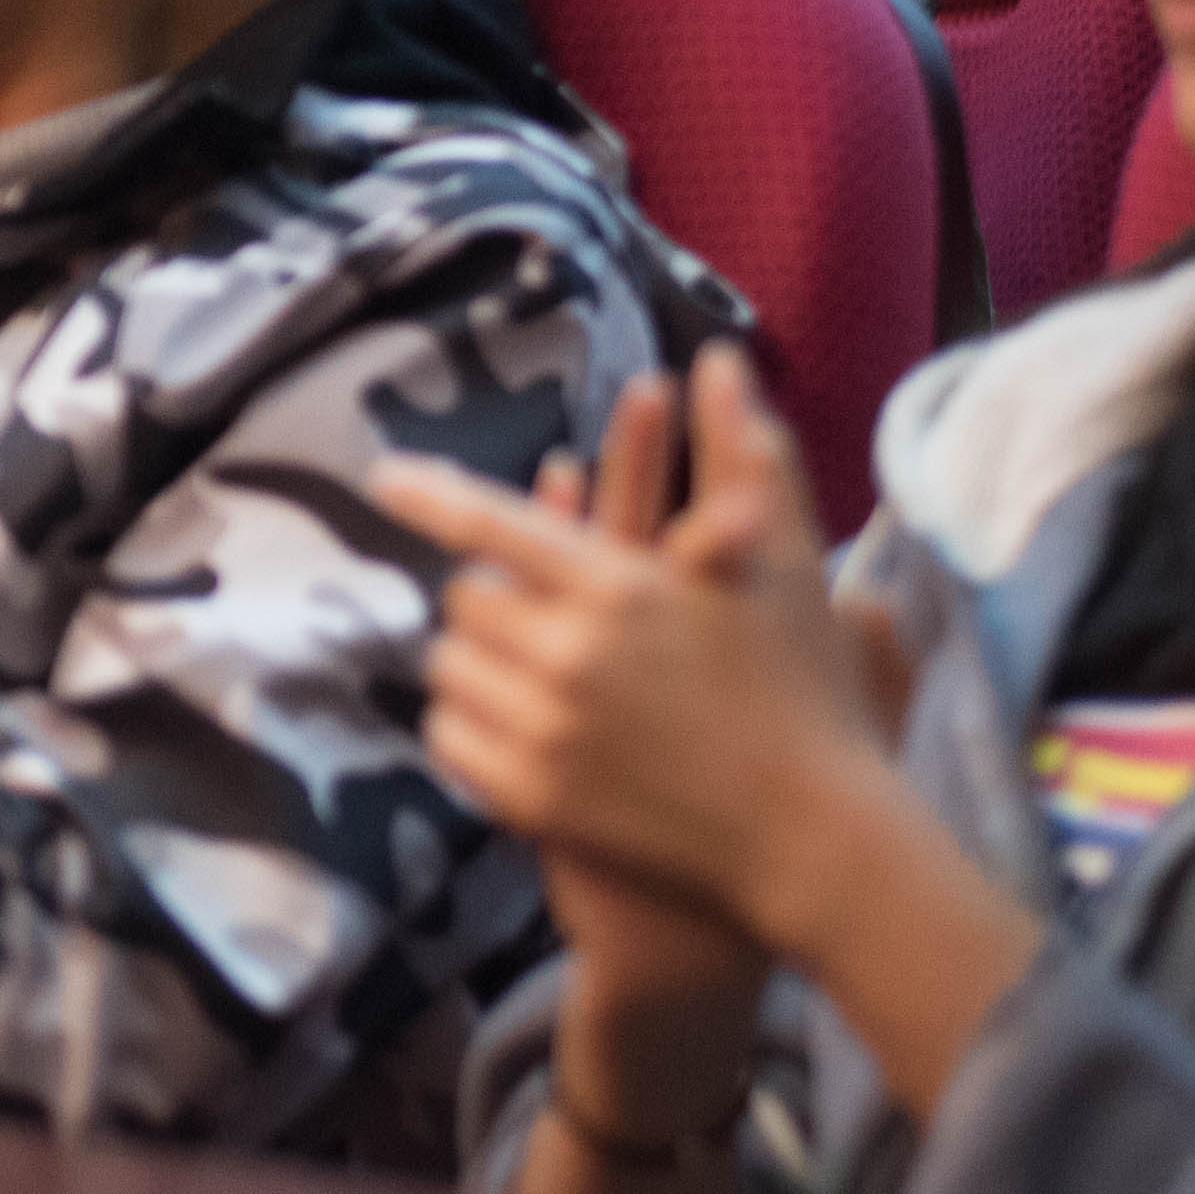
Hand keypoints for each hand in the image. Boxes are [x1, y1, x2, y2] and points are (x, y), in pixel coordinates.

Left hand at [376, 349, 891, 952]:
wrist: (809, 835)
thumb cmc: (803, 688)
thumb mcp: (780, 561)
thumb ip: (742, 451)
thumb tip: (718, 358)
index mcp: (620, 587)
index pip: (490, 524)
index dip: (430, 494)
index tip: (385, 477)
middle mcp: (568, 658)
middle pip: (466, 597)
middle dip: (495, 597)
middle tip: (539, 609)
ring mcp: (544, 736)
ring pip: (450, 666)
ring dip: (479, 658)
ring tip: (534, 665)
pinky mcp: (532, 801)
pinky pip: (449, 738)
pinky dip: (471, 723)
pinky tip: (521, 722)